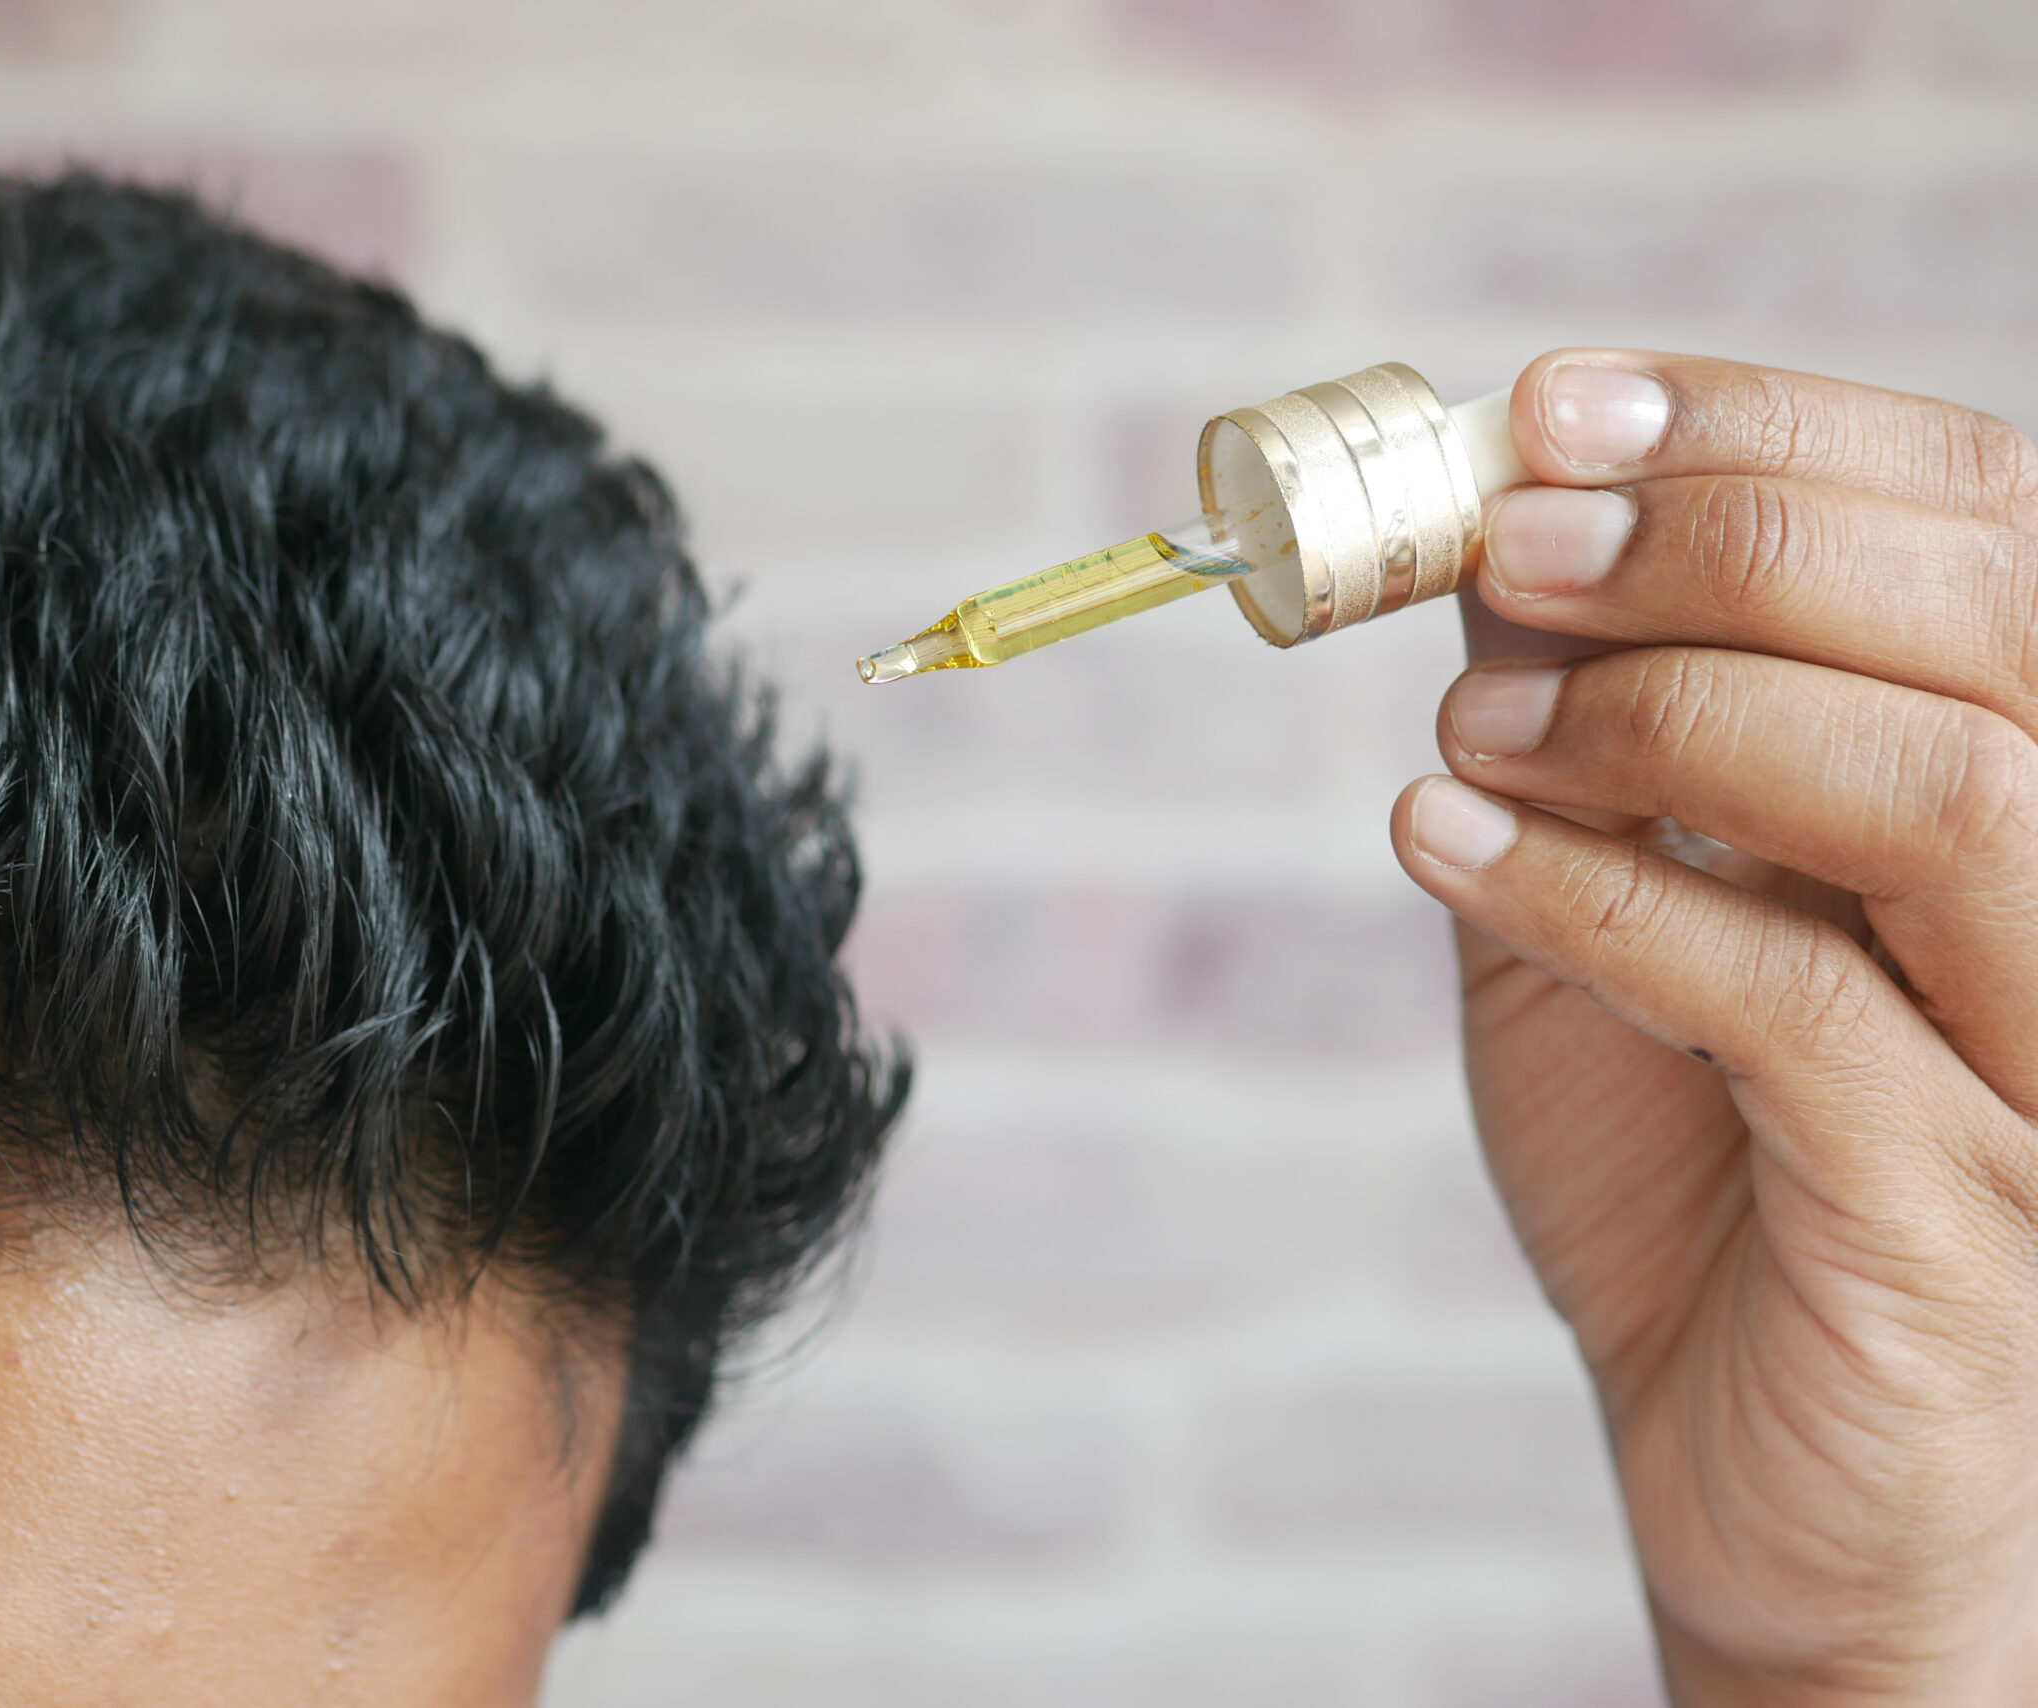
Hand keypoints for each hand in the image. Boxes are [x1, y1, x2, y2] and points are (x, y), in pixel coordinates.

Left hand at [1392, 350, 2037, 1704]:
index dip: (1771, 432)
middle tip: (1512, 542)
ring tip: (1473, 727)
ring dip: (1674, 713)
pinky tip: (1441, 848)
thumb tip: (1496, 532)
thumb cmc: (1696, 1170)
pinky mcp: (1976, 1210)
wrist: (1745, 1457)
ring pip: (1950, 790)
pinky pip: (1802, 1005)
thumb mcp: (1620, 904)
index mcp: (2027, 774)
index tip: (1554, 410)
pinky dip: (1597, 896)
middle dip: (1725, 544)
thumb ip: (1588, 733)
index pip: (1980, 521)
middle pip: (1992, 619)